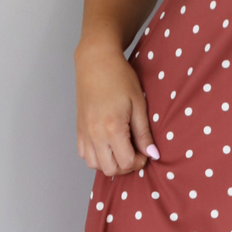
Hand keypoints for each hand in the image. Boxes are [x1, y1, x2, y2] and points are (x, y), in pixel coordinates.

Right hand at [74, 40, 159, 174]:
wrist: (96, 61)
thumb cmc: (119, 78)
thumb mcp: (139, 104)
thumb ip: (144, 133)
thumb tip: (152, 154)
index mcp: (112, 127)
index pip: (126, 162)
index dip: (139, 162)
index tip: (146, 152)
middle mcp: (95, 133)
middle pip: (110, 169)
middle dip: (126, 166)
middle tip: (135, 153)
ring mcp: (84, 132)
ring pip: (95, 165)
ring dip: (110, 163)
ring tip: (121, 150)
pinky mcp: (79, 128)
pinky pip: (84, 154)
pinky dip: (96, 156)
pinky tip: (107, 145)